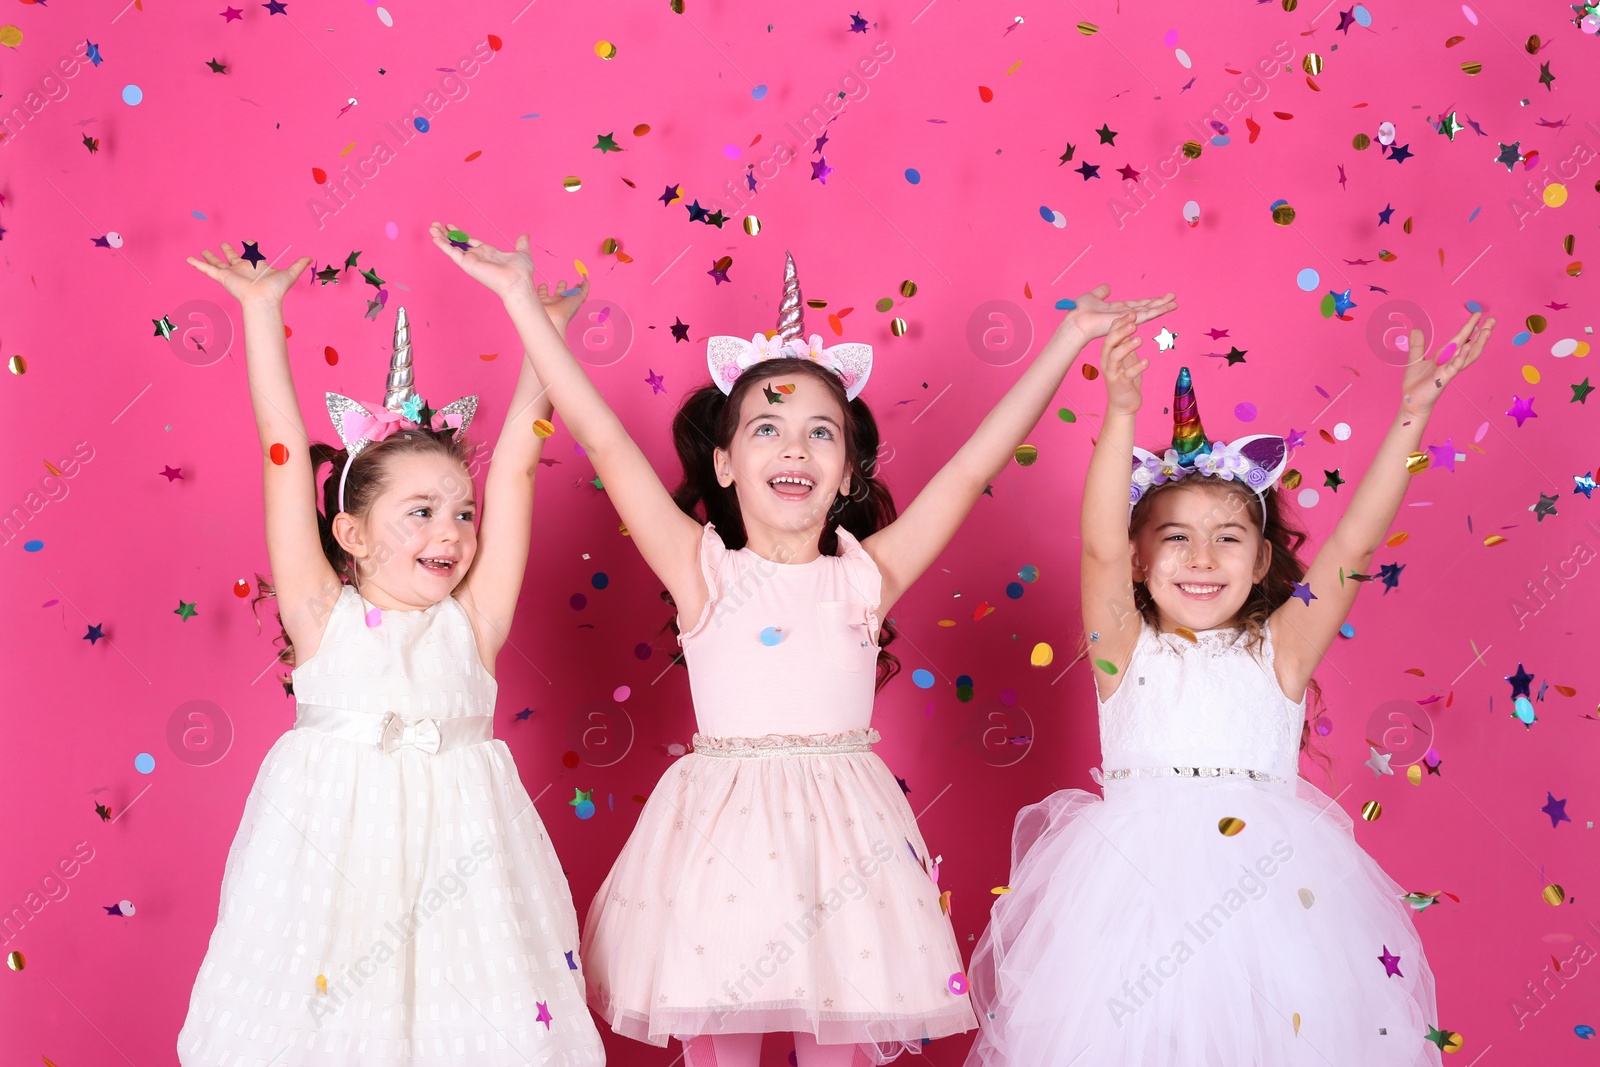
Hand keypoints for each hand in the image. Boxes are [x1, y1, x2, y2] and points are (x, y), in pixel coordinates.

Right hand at [184, 243, 311, 305]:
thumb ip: (298, 265)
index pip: (251, 254)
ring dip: (210, 257)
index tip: (249, 240)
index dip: (250, 247)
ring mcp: (231, 273)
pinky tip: (188, 259)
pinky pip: (206, 269)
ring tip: (203, 250)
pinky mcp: (222, 277)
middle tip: (223, 244)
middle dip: (228, 251)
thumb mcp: (289, 273)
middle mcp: (242, 269)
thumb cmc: (275, 290)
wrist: (263, 300)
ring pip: (217, 262)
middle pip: (232, 257)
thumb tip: (311, 258)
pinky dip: (197, 264)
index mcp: (255, 267)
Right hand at [429, 221, 535, 301]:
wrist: (517, 282)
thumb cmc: (521, 273)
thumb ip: (521, 243)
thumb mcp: (522, 253)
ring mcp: (471, 261)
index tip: (450, 226)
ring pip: (452, 247)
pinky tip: (435, 238)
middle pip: (458, 243)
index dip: (460, 233)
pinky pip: (452, 253)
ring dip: (441, 238)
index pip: (470, 241)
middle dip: (447, 234)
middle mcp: (478, 257)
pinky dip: (443, 245)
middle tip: (436, 225)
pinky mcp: (467, 264)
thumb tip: (525, 235)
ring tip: (432, 228)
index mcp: (488, 252)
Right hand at [535, 276, 589, 331]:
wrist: (551, 318)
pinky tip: (539, 285)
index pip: (574, 294)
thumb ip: (584, 290)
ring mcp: (549, 302)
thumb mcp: (579, 298)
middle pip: (561, 293)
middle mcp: (559, 303)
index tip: (579, 283)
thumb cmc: (567, 310)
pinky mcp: (539, 301)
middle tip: (563, 282)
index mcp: (569, 302)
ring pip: (547, 294)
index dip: (577, 289)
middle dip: (562, 287)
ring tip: (545, 284)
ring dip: (547, 289)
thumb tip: (587, 282)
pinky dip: (539, 289)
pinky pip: (538, 294)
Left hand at [1057, 282, 1177, 343]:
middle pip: (1146, 308)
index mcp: (1117, 310)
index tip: (1161, 298)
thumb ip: (1101, 292)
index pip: (1137, 305)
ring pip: (1149, 312)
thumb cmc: (1080, 312)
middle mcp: (1125, 316)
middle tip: (1174, 299)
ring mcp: (1127, 319)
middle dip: (1160, 304)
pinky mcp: (1128, 321)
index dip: (1149, 301)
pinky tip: (1166, 308)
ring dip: (1163, 307)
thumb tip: (1107, 287)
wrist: (1077, 322)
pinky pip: (1145, 315)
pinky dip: (1157, 311)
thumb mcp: (1092, 296)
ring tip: (1175, 303)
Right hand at [1101, 312, 1147, 415]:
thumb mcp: (1126, 357)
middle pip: (1110, 343)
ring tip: (1139, 340)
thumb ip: (1125, 343)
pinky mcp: (1120, 384)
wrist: (1123, 403)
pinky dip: (1137, 367)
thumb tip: (1129, 324)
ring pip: (1115, 357)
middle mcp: (1107, 361)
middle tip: (1133, 322)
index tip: (1131, 313)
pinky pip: (1127, 374)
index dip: (1120, 323)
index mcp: (1108, 353)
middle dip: (1121, 331)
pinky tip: (1146, 361)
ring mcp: (1112, 373)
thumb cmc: (1125, 378)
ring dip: (1127, 347)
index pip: (1111, 334)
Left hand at [1401, 310, 1492, 416]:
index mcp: (1444, 356)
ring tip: (1487, 330)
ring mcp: (1449, 370)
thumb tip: (1416, 330)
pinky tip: (1467, 347)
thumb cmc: (1416, 384)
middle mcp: (1450, 362)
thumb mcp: (1415, 360)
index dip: (1469, 327)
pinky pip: (1455, 366)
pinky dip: (1461, 357)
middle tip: (1493, 319)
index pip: (1461, 339)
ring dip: (1478, 343)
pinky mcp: (1444, 378)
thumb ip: (1417, 346)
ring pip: (1468, 355)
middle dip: (1482, 333)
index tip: (1479, 314)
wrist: (1411, 402)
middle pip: (1471, 345)